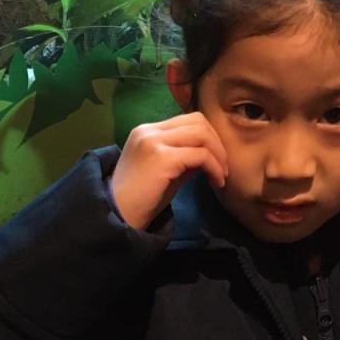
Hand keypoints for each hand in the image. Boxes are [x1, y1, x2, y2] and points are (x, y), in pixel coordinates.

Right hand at [109, 113, 228, 229]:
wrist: (116, 218)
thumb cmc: (139, 201)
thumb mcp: (165, 172)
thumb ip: (184, 158)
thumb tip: (209, 153)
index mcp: (147, 131)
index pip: (188, 120)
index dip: (209, 136)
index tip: (217, 159)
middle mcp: (149, 131)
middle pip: (197, 121)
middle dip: (217, 142)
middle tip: (223, 167)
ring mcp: (154, 141)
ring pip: (201, 134)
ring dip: (218, 155)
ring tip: (222, 175)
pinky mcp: (162, 158)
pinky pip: (200, 155)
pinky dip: (214, 167)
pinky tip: (216, 181)